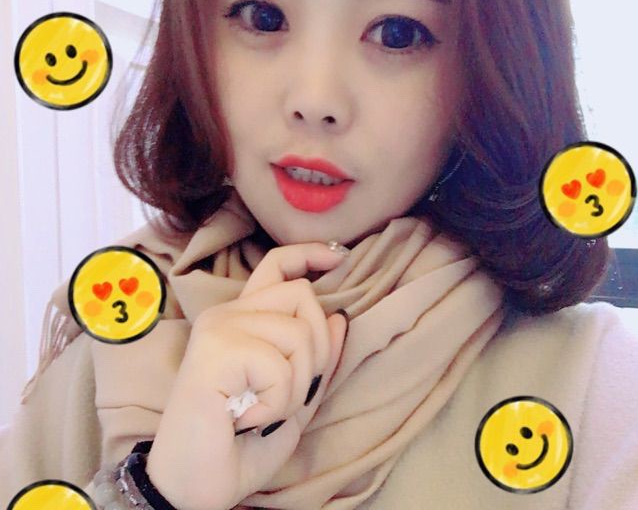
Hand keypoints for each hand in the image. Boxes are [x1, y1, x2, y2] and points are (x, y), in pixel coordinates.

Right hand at [146, 242, 349, 509]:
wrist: (194, 488)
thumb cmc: (241, 445)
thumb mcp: (294, 399)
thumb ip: (316, 360)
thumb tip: (340, 317)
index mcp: (244, 319)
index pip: (277, 265)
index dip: (310, 254)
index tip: (339, 256)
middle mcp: (228, 313)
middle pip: (302, 295)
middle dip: (315, 349)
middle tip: (287, 392)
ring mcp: (220, 328)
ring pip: (299, 332)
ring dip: (295, 386)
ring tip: (262, 410)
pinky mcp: (217, 349)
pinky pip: (280, 365)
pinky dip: (278, 402)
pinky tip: (248, 417)